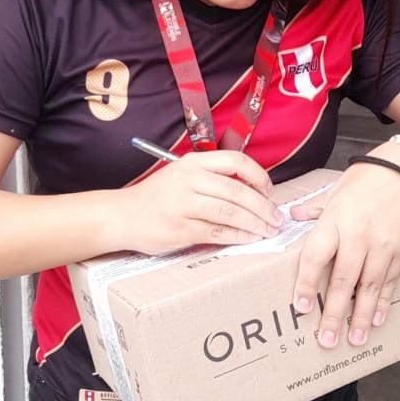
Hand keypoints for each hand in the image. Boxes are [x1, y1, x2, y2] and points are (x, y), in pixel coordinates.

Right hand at [116, 151, 283, 253]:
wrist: (122, 216)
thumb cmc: (157, 197)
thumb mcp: (182, 175)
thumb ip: (213, 178)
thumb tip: (253, 190)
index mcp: (193, 163)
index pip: (237, 161)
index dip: (259, 177)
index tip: (269, 192)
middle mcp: (189, 180)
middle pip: (238, 191)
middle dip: (263, 207)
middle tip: (277, 218)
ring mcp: (184, 205)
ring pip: (231, 213)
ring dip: (255, 224)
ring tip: (269, 231)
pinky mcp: (181, 229)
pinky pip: (218, 232)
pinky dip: (239, 236)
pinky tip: (250, 239)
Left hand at [290, 164, 399, 349]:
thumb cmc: (375, 175)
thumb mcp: (339, 187)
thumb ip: (317, 207)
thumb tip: (294, 214)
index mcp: (337, 219)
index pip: (316, 257)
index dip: (306, 284)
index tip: (301, 307)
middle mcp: (359, 236)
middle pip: (343, 281)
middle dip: (334, 314)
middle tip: (326, 339)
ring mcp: (383, 245)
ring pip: (369, 288)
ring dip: (361, 317)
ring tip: (354, 339)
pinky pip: (390, 281)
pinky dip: (383, 302)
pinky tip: (376, 319)